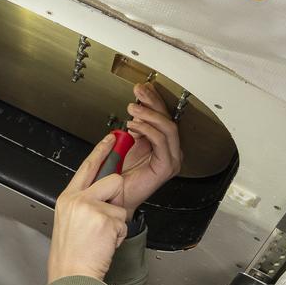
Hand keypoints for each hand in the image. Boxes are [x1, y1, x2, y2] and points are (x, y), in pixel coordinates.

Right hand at [47, 134, 131, 282]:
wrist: (72, 275)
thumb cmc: (72, 254)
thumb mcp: (69, 221)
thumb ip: (84, 202)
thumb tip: (104, 192)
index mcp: (68, 198)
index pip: (87, 166)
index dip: (101, 151)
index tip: (111, 138)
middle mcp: (78, 200)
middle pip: (112, 180)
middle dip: (116, 196)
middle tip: (107, 214)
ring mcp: (91, 208)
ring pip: (120, 204)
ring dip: (116, 222)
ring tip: (101, 236)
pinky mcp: (106, 219)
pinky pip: (123, 221)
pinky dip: (117, 235)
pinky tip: (103, 243)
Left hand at [116, 82, 182, 214]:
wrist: (114, 195)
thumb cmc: (118, 174)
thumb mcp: (127, 141)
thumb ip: (135, 125)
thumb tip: (137, 106)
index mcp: (161, 143)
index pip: (162, 116)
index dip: (153, 100)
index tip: (141, 89)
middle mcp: (169, 150)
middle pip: (167, 119)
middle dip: (153, 102)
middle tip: (138, 92)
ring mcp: (170, 159)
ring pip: (168, 127)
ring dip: (149, 114)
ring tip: (133, 108)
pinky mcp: (166, 166)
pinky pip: (161, 141)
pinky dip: (148, 129)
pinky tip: (135, 125)